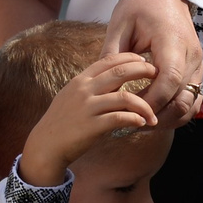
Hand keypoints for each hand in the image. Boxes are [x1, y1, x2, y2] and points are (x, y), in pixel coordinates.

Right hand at [19, 53, 157, 185]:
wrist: (46, 144)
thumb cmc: (62, 121)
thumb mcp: (72, 96)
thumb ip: (91, 86)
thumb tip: (113, 79)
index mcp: (80, 80)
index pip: (108, 60)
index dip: (129, 57)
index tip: (143, 60)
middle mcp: (84, 90)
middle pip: (120, 73)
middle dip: (143, 71)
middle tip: (156, 75)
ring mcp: (88, 108)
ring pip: (125, 98)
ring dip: (145, 105)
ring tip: (153, 113)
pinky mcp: (92, 126)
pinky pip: (120, 118)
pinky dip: (135, 119)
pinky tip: (141, 123)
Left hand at [104, 0, 202, 122]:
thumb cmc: (140, 6)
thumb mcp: (120, 24)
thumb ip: (112, 54)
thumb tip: (102, 83)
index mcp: (172, 42)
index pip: (169, 79)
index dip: (152, 100)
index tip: (132, 110)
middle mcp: (191, 56)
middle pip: (181, 98)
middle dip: (157, 115)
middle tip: (132, 123)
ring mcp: (198, 64)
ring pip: (189, 104)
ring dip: (168, 118)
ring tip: (143, 121)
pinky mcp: (197, 70)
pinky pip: (192, 99)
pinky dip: (177, 112)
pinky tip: (156, 114)